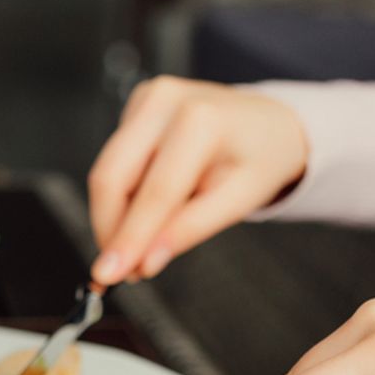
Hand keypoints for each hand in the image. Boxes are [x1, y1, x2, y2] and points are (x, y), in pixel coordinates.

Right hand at [88, 76, 307, 284]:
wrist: (268, 121)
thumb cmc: (259, 159)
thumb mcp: (239, 201)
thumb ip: (191, 229)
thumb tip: (145, 261)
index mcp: (201, 120)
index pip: (155, 192)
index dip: (129, 238)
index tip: (110, 275)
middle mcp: (165, 100)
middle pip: (112, 177)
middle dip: (110, 229)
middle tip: (117, 271)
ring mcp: (146, 98)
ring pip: (106, 172)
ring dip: (113, 217)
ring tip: (136, 248)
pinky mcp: (136, 106)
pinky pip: (115, 162)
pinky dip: (123, 197)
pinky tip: (148, 208)